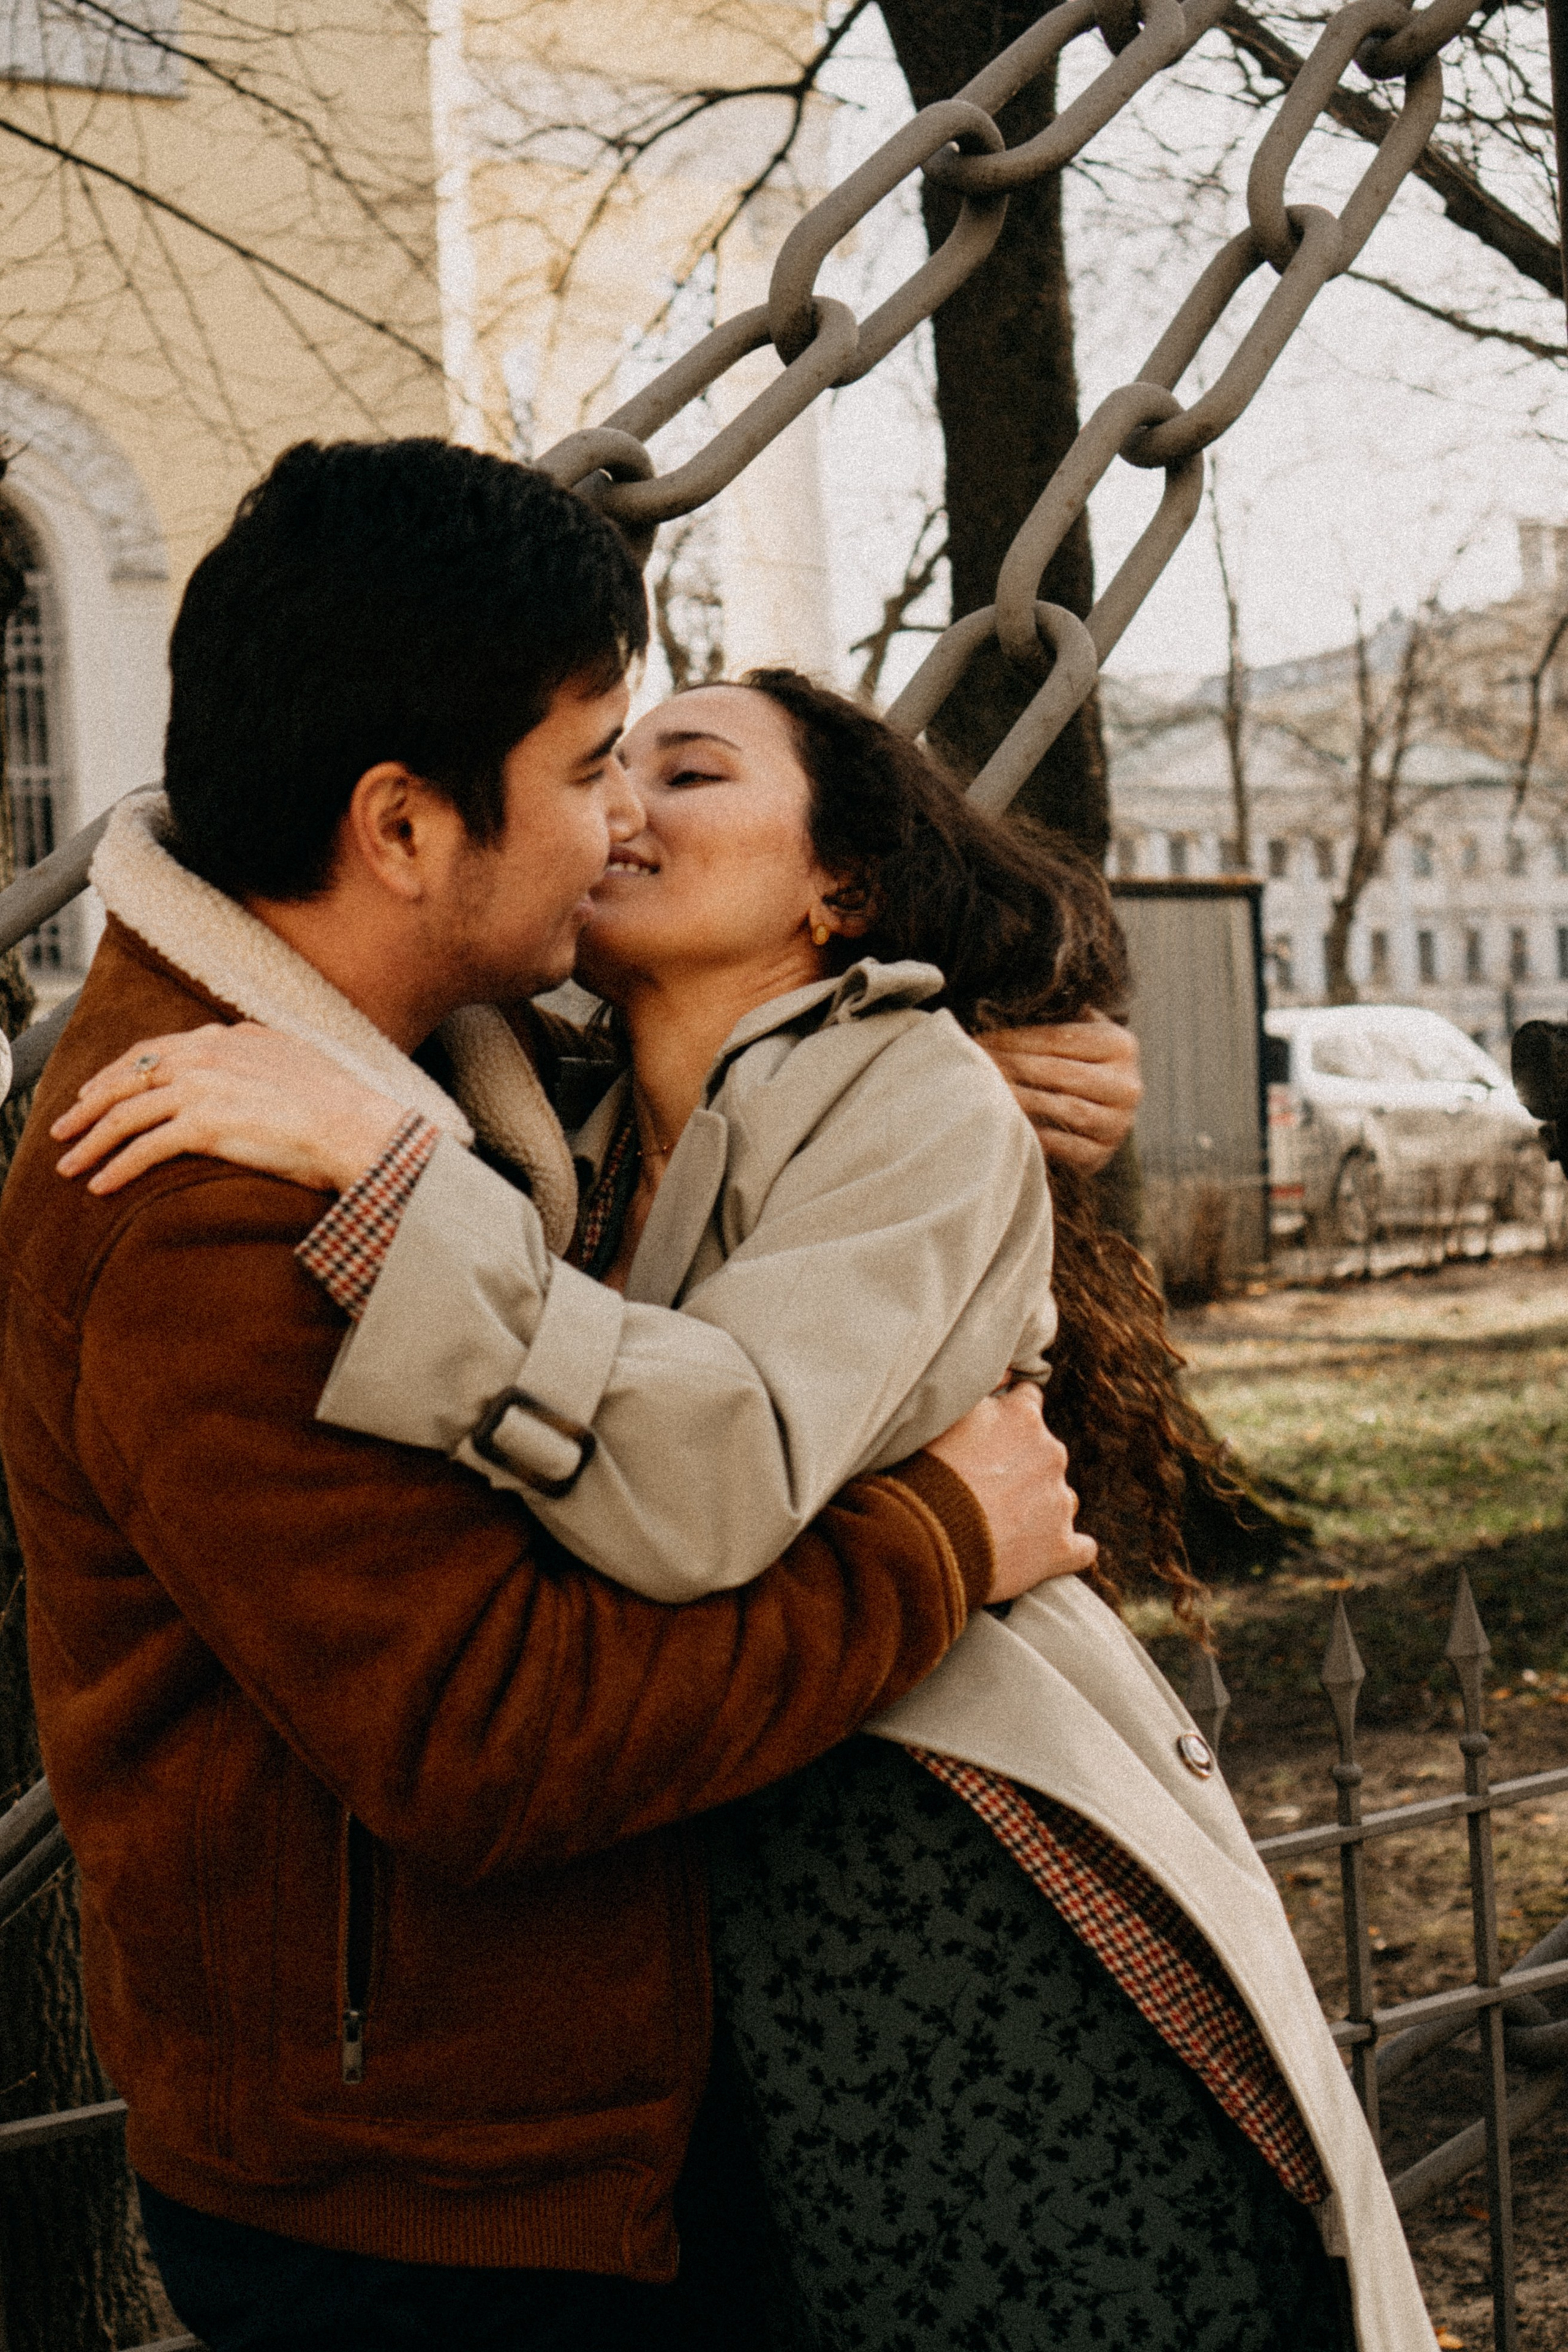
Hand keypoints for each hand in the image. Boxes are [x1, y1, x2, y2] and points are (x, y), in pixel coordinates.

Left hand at [51, 1022, 406, 1195]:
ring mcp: (202, 1086)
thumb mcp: (295, 1061)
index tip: (96, 1092)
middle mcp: (207, 1053)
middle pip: (128, 1078)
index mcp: (229, 1036)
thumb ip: (258, 1056)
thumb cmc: (340, 1106)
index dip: (117, 1072)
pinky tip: (101, 1185)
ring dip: (91, 1141)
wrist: (357, 1126)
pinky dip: (116, 1167)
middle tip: (64, 1127)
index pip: (155, 1049)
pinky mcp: (204, 1123)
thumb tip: (245, 1060)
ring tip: (69, 1164)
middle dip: (89, 1105)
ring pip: (126, 1113)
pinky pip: (144, 1148)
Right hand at [924, 1382, 1096, 1604]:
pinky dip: (1063, 1550)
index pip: (1029, 1401)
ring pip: (1061, 1499)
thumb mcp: (946, 1414)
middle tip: (984, 1487)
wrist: (925, 1539)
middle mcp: (1052, 1453)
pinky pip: (1081, 1549)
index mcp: (1023, 1417)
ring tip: (1000, 1525)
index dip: (1008, 1420)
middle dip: (1023, 1467)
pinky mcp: (1062, 1548)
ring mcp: (1061, 1502)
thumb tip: (1008, 1370)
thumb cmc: (925, 1473)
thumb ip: (982, 1387)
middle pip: (1046, 1453)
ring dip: (1040, 1508)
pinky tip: (1038, 1556)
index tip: (991, 1437)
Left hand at [980, 1009, 1140, 1173]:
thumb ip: (1055, 1016)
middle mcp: (1127, 1085)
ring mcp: (1118, 1123)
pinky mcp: (1102, 1154)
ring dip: (1020, 1099)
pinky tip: (1008, 1123)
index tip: (980, 1037)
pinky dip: (1035, 1135)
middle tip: (975, 1063)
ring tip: (985, 1091)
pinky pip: (1065, 1146)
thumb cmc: (1076, 1060)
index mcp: (1121, 1045)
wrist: (1103, 1109)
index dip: (1015, 1038)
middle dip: (1011, 1066)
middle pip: (1058, 1072)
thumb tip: (1004, 1003)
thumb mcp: (1077, 1030)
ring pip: (1063, 1109)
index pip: (1058, 1038)